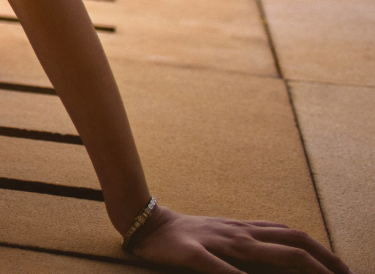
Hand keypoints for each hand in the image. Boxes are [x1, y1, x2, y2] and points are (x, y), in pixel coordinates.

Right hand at [129, 207, 350, 273]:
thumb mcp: (228, 235)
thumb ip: (256, 241)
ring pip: (266, 252)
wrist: (146, 224)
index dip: (325, 253)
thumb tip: (290, 250)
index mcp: (247, 231)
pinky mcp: (194, 254)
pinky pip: (219, 269)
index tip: (346, 272)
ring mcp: (218, 242)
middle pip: (292, 242)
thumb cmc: (189, 236)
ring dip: (298, 267)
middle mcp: (239, 234)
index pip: (295, 236)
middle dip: (325, 262)